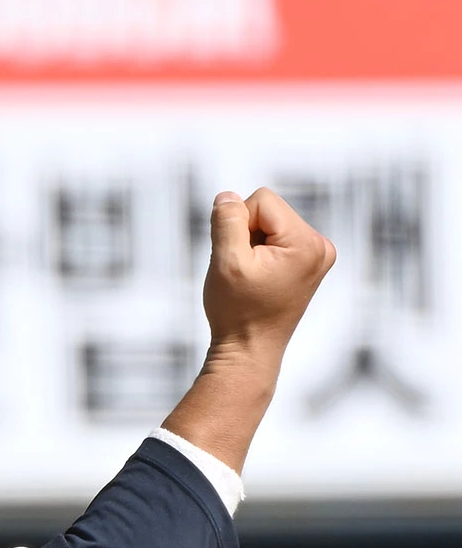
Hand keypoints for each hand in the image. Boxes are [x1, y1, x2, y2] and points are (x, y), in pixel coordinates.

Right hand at [160, 188, 335, 473]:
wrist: (249, 351)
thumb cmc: (237, 311)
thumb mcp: (226, 261)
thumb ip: (227, 221)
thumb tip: (227, 195)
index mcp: (308, 243)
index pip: (262, 200)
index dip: (238, 224)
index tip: (239, 260)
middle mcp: (321, 245)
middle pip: (267, 209)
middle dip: (246, 234)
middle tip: (244, 271)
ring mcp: (318, 254)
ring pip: (269, 223)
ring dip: (251, 244)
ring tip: (251, 278)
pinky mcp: (308, 262)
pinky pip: (275, 238)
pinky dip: (259, 253)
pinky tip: (258, 279)